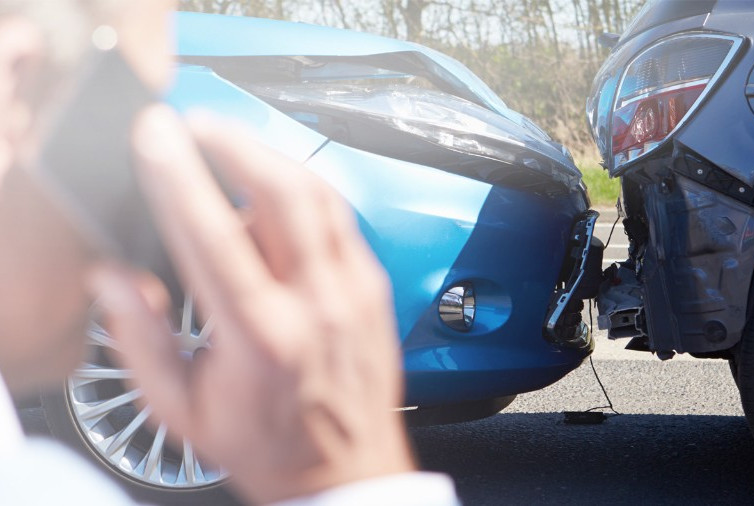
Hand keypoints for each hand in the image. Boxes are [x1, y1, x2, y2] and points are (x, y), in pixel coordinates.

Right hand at [89, 105, 414, 503]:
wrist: (347, 470)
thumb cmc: (268, 444)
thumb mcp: (183, 409)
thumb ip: (141, 340)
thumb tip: (112, 279)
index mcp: (261, 337)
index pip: (213, 235)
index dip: (178, 176)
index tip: (156, 136)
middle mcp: (316, 304)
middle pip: (280, 193)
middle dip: (233, 141)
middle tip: (196, 124)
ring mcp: (353, 291)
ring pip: (319, 194)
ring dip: (271, 155)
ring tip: (231, 142)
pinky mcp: (374, 286)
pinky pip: (340, 216)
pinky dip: (305, 188)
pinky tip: (277, 184)